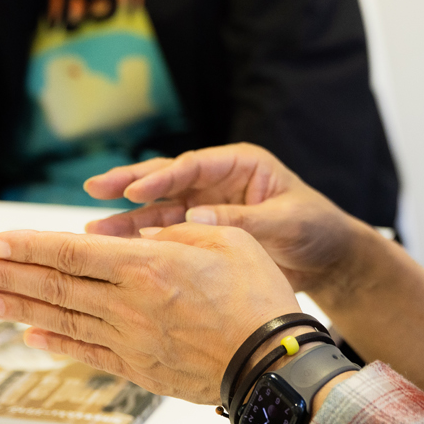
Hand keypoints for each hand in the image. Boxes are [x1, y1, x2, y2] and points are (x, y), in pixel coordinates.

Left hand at [0, 223, 297, 403]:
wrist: (271, 362)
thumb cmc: (259, 298)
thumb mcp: (229, 240)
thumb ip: (180, 235)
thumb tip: (146, 238)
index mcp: (148, 266)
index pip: (73, 252)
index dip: (30, 246)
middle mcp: (128, 303)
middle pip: (56, 286)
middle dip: (6, 275)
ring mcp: (130, 339)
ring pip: (62, 319)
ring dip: (18, 308)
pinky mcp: (139, 367)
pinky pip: (87, 352)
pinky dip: (56, 342)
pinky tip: (32, 334)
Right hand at [81, 144, 361, 297]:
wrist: (329, 259)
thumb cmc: (316, 229)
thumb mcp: (285, 222)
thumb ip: (243, 219)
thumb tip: (195, 216)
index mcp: (242, 165)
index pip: (195, 165)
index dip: (163, 176)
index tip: (134, 188)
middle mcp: (219, 181)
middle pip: (168, 179)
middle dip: (131, 184)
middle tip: (95, 187)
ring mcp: (208, 206)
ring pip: (160, 210)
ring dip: (129, 219)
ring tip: (95, 229)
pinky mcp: (203, 232)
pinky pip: (168, 234)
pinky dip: (143, 242)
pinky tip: (117, 251)